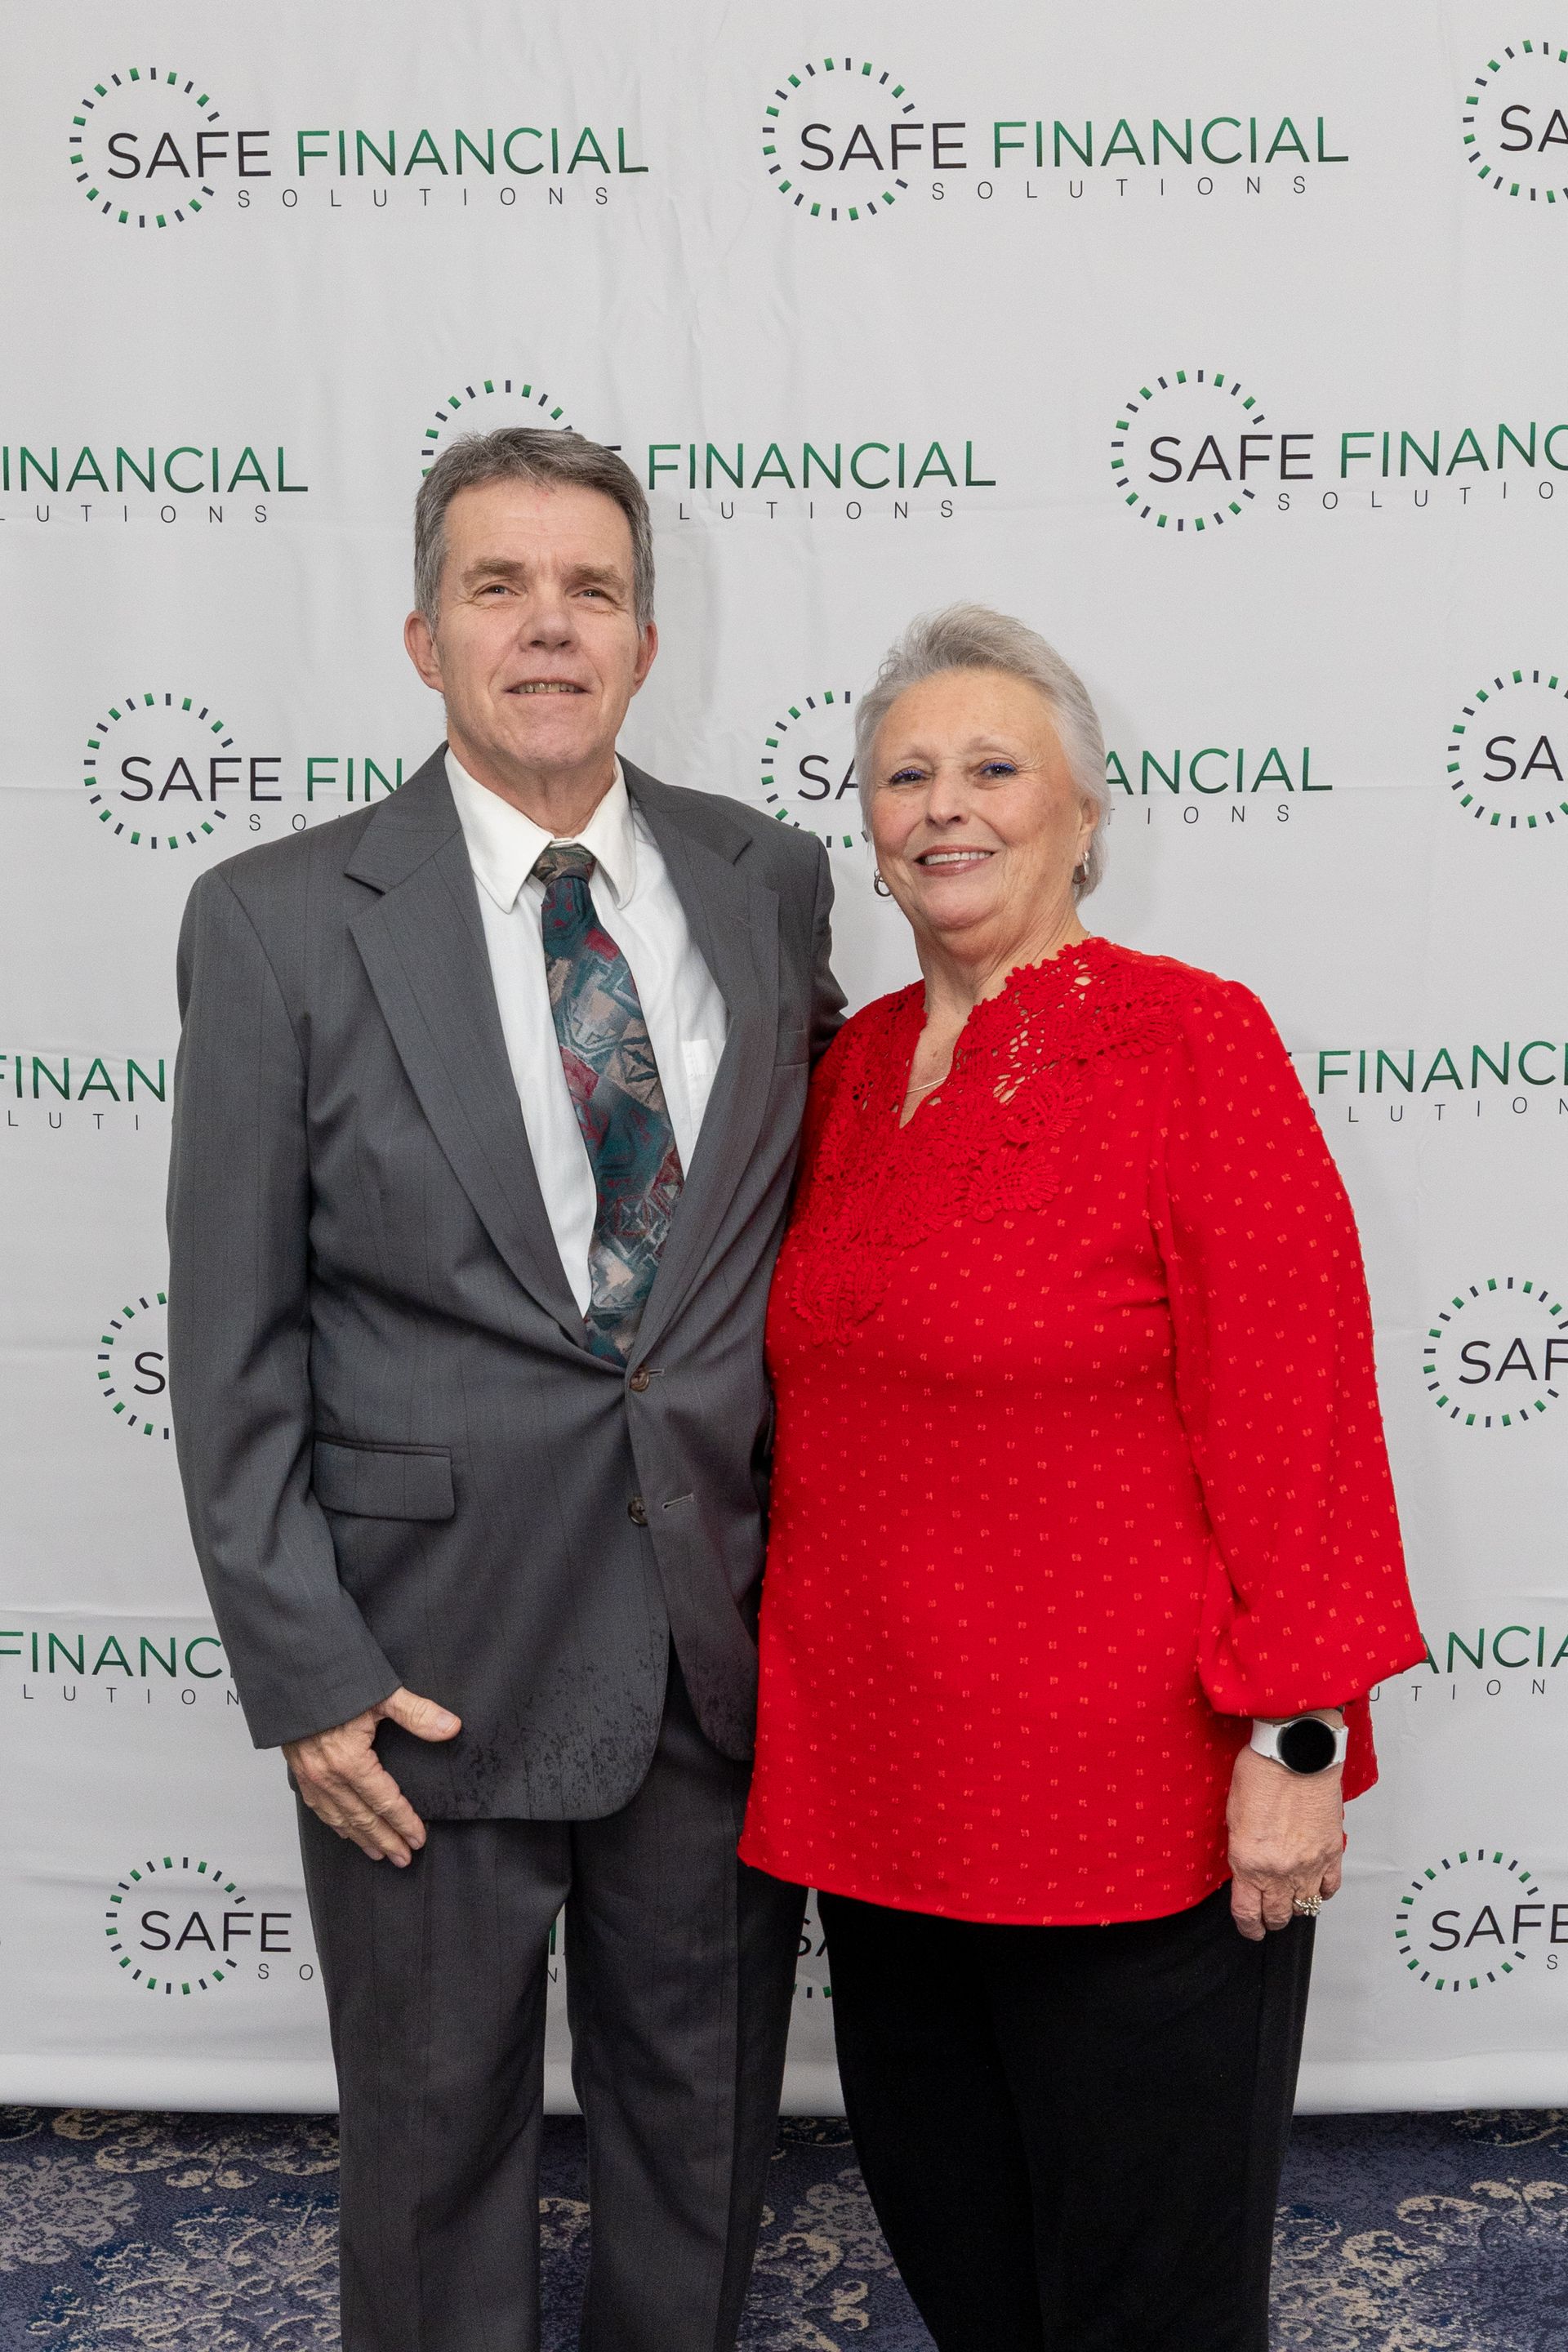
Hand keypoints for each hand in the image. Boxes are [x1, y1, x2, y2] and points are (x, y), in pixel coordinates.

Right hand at [284, 1687, 460, 1865]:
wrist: (291, 1672)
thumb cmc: (333, 1680)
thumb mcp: (382, 1694)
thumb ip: (417, 1714)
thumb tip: (451, 1726)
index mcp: (350, 1761)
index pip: (384, 1802)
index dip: (404, 1822)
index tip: (418, 1838)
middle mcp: (327, 1775)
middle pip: (362, 1818)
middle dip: (386, 1840)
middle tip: (404, 1857)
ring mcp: (310, 1776)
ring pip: (339, 1818)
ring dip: (361, 1838)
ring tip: (379, 1852)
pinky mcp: (300, 1770)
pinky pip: (318, 1807)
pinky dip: (335, 1823)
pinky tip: (344, 1830)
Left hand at [1226, 1743, 1343, 1941]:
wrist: (1296, 1753)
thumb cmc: (1260, 1773)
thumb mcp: (1233, 1815)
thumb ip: (1241, 1850)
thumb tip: (1247, 1871)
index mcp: (1247, 1861)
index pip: (1247, 1912)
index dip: (1248, 1927)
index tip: (1250, 1930)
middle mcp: (1278, 1870)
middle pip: (1277, 1915)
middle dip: (1270, 1920)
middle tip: (1268, 1919)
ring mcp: (1309, 1865)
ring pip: (1305, 1907)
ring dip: (1296, 1908)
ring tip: (1291, 1902)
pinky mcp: (1332, 1854)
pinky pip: (1330, 1888)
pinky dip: (1322, 1892)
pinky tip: (1315, 1887)